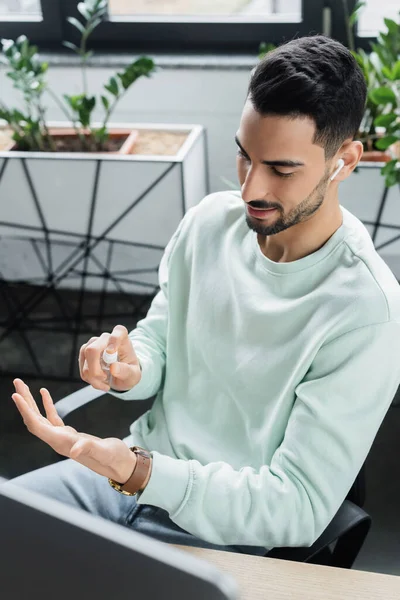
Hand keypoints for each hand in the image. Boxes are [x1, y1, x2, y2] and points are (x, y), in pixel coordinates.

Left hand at [11, 379, 135, 484]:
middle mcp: (58, 442)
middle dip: (24, 402)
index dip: (25, 411)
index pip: (37, 426)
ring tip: (23, 385)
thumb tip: (74, 450)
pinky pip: (52, 418)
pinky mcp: (69, 434)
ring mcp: (62, 438)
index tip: (16, 395)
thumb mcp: (104, 452)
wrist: (120, 465)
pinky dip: (47, 405)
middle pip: (34, 421)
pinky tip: (44, 393)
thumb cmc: (114, 459)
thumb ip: (89, 449)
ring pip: (41, 418)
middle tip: (17, 382)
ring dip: (31, 402)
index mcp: (62, 444)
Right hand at [79, 325, 141, 391]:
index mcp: (123, 339)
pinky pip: (82, 366)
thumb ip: (126, 371)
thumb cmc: (129, 372)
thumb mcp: (133, 375)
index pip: (119, 331)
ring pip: (85, 358)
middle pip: (93, 349)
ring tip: (104, 383)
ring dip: (92, 376)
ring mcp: (94, 344)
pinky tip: (98, 382)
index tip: (111, 352)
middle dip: (95, 369)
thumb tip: (113, 368)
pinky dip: (89, 378)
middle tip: (105, 379)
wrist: (121, 375)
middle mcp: (107, 338)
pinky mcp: (85, 352)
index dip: (114, 340)